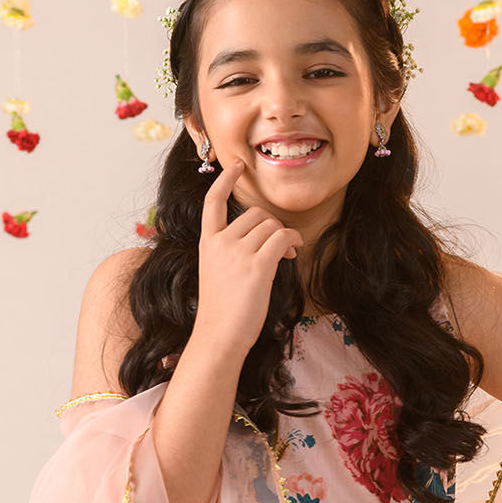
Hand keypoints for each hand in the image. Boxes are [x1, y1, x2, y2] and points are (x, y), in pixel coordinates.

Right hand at [191, 155, 303, 359]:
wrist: (218, 337)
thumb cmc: (221, 313)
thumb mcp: (216, 274)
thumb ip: (229, 253)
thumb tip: (263, 241)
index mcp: (207, 243)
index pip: (214, 202)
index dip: (226, 181)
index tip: (237, 165)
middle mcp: (221, 242)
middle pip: (255, 214)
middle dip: (272, 226)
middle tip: (282, 244)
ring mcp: (238, 253)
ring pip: (271, 226)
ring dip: (285, 236)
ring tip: (288, 253)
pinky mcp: (257, 266)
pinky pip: (282, 238)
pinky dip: (292, 240)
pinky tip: (293, 252)